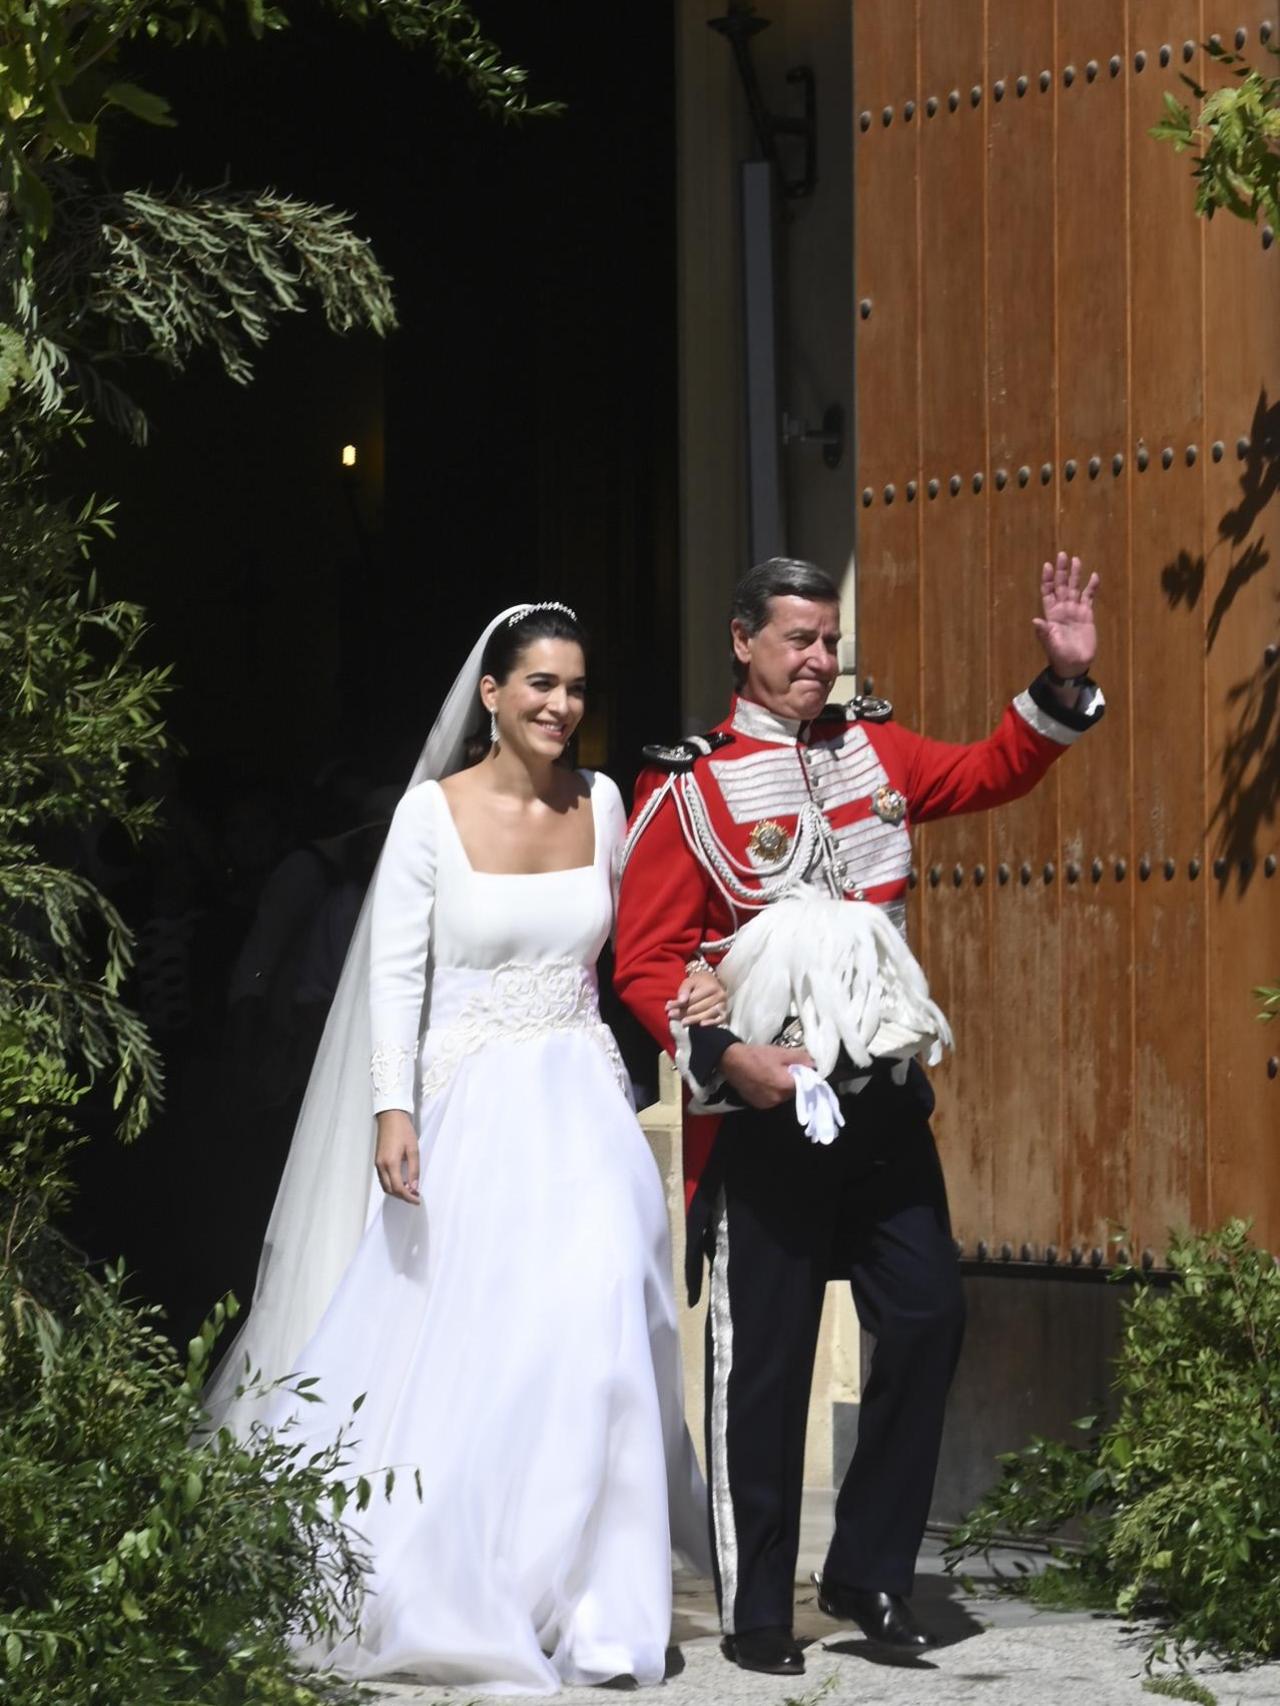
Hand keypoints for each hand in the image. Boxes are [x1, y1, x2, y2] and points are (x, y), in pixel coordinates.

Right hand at [374, 1109, 419, 1203]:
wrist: (390, 1117)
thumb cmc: (403, 1130)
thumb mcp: (413, 1150)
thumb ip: (414, 1170)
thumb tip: (414, 1187)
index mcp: (390, 1163)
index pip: (398, 1188)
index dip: (408, 1197)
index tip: (417, 1200)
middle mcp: (381, 1166)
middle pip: (390, 1190)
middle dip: (402, 1196)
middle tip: (415, 1196)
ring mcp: (378, 1164)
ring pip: (385, 1185)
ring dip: (397, 1191)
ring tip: (410, 1190)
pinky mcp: (377, 1160)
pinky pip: (383, 1178)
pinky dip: (392, 1184)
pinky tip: (402, 1181)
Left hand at [666, 969, 728, 1027]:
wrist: (712, 982)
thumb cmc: (699, 982)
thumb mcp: (690, 981)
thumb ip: (684, 990)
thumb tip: (681, 1001)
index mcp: (711, 987)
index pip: (692, 999)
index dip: (679, 1004)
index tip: (668, 1008)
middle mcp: (720, 996)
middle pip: (698, 1008)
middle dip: (683, 1013)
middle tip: (671, 1015)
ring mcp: (724, 1005)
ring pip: (706, 1015)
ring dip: (693, 1020)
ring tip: (682, 1022)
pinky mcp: (725, 1012)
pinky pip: (718, 1020)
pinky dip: (710, 1023)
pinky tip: (700, 1025)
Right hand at [719, 1041, 815, 1108]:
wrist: (732, 1061)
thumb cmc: (757, 1055)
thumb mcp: (781, 1052)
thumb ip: (800, 1059)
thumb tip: (814, 1065)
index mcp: (784, 1085)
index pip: (805, 1087)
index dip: (805, 1078)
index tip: (803, 1071)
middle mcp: (777, 1099)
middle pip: (794, 1093)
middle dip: (793, 1083)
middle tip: (787, 1070)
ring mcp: (767, 1104)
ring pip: (783, 1097)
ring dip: (783, 1089)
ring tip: (775, 1075)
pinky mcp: (758, 1105)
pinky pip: (772, 1100)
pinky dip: (773, 1093)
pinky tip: (766, 1082)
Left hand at [1032, 551, 1098, 678]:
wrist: (1075, 664)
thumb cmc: (1060, 655)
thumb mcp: (1051, 644)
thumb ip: (1044, 631)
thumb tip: (1035, 620)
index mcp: (1051, 614)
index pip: (1048, 592)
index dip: (1047, 579)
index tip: (1048, 565)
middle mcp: (1062, 609)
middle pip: (1061, 586)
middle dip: (1061, 571)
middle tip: (1062, 554)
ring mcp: (1075, 611)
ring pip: (1074, 588)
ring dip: (1075, 575)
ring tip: (1076, 560)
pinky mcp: (1087, 615)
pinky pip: (1089, 598)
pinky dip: (1091, 587)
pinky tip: (1094, 576)